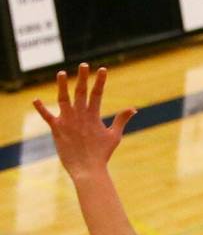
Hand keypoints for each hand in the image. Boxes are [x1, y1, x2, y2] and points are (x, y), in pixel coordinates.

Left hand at [33, 64, 135, 179]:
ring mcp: (67, 121)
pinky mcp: (57, 129)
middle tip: (84, 65)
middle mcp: (79, 115)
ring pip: (63, 98)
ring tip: (61, 73)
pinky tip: (36, 99)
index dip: (100, 80)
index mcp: (93, 115)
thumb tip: (133, 109)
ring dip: (62, 85)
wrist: (87, 169)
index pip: (97, 93)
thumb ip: (121, 120)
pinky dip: (41, 108)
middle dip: (83, 77)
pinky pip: (47, 116)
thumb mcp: (114, 136)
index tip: (102, 69)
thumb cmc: (102, 154)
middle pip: (80, 91)